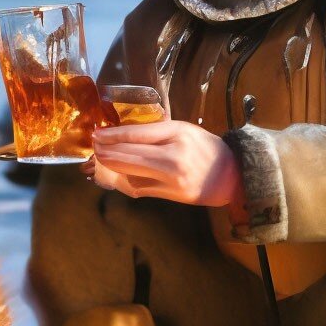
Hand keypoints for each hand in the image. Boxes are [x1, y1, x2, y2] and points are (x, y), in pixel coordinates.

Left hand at [87, 119, 243, 208]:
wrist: (231, 176)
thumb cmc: (206, 148)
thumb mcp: (183, 130)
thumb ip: (156, 132)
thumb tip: (123, 135)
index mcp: (177, 134)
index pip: (135, 134)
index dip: (111, 135)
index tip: (96, 134)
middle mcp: (173, 157)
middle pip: (129, 155)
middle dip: (106, 151)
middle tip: (93, 147)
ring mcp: (171, 179)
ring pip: (131, 173)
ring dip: (112, 167)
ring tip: (101, 159)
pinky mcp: (171, 195)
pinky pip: (140, 188)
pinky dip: (126, 181)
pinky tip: (117, 175)